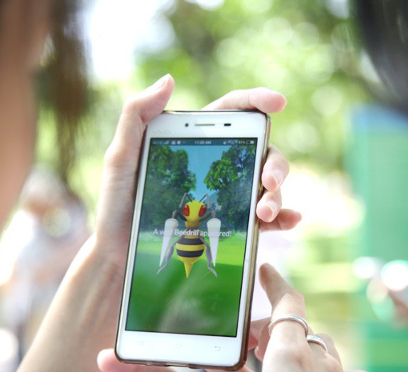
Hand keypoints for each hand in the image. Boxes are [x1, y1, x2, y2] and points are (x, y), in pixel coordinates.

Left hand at [92, 76, 301, 267]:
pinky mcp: (234, 223)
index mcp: (196, 140)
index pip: (233, 111)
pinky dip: (285, 216)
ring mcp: (229, 194)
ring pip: (268, 185)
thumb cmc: (118, 205)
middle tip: (268, 181)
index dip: (258, 100)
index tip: (277, 103)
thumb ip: (136, 116)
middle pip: (262, 151)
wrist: (122, 256)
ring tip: (265, 212)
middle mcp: (219, 164)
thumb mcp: (121, 157)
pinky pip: (267, 218)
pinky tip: (289, 219)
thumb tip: (169, 80)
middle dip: (275, 163)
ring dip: (277, 195)